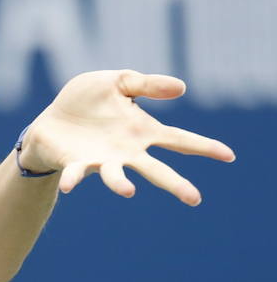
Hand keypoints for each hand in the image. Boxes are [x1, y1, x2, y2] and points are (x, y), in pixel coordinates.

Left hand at [21, 70, 234, 205]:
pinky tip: (69, 186)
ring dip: (120, 184)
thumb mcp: (117, 82)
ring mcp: (102, 160)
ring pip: (116, 177)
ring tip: (129, 191)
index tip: (228, 155)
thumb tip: (181, 87)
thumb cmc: (88, 101)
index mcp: (141, 131)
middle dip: (175, 184)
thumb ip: (145, 84)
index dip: (204, 146)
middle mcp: (126, 151)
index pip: (178, 139)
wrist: (53, 118)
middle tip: (194, 199)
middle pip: (156, 169)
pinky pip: (76, 174)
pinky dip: (73, 180)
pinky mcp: (76, 164)